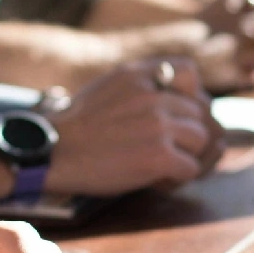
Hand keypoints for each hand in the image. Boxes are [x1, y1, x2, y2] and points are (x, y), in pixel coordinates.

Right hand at [43, 58, 225, 196]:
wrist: (51, 152)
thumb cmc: (77, 127)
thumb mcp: (108, 87)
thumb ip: (142, 86)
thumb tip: (179, 103)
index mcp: (139, 73)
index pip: (189, 72)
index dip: (188, 95)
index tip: (172, 113)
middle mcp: (154, 94)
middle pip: (200, 112)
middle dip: (188, 134)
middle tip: (165, 150)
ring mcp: (158, 124)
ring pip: (201, 140)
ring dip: (186, 156)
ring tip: (160, 165)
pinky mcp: (159, 155)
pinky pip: (191, 169)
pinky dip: (176, 179)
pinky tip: (154, 180)